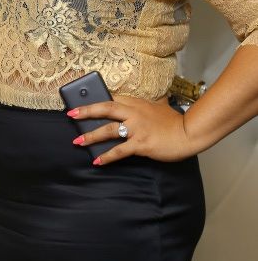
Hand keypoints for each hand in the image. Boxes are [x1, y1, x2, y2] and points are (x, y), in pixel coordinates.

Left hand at [67, 95, 197, 165]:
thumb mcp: (161, 107)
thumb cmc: (175, 122)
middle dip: (86, 111)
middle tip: (71, 114)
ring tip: (78, 142)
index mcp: (138, 103)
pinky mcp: (141, 144)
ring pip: (108, 130)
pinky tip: (97, 161)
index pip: (113, 99)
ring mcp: (137, 128)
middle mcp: (135, 113)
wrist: (189, 134)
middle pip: (106, 109)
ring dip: (91, 136)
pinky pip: (119, 151)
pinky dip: (107, 156)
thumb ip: (151, 104)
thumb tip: (150, 101)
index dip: (96, 100)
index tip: (82, 102)